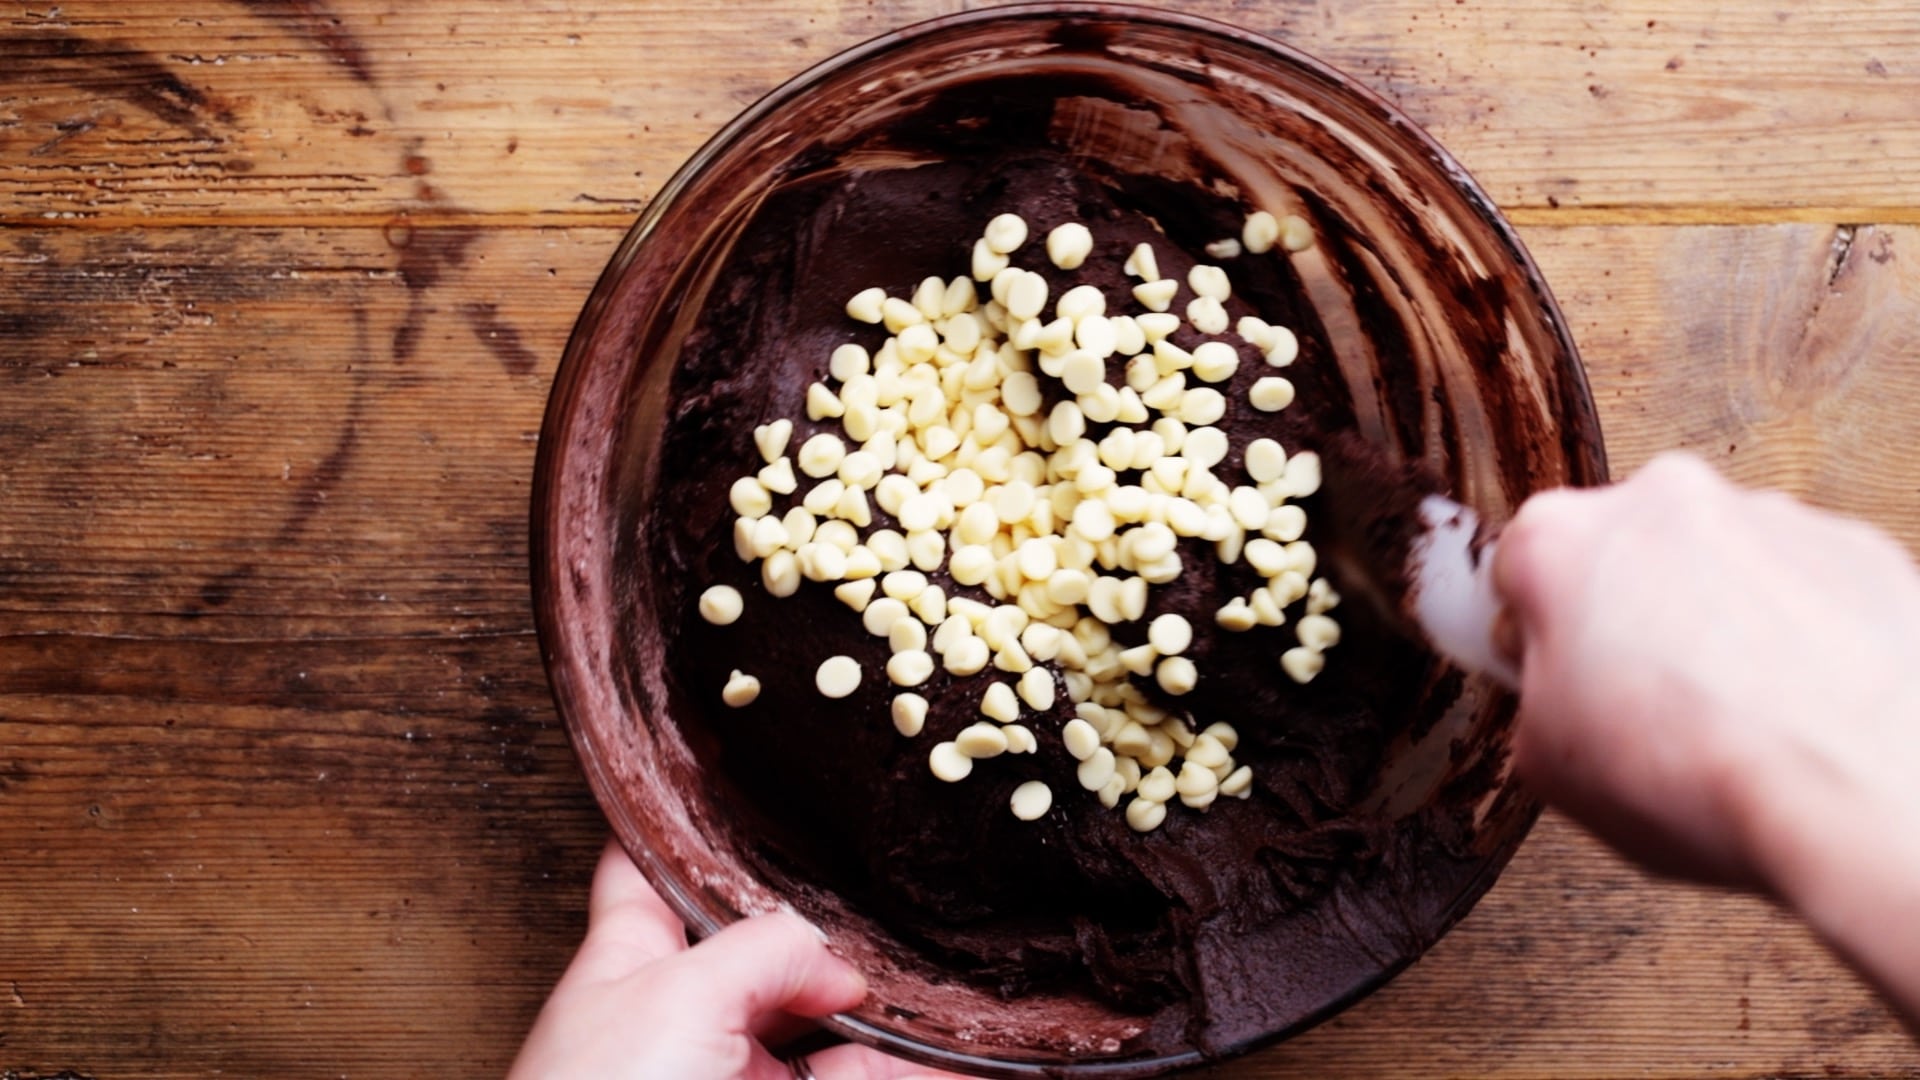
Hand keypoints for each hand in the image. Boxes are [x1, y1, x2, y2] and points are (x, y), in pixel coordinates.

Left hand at [511, 839, 963, 1079]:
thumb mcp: (678, 993)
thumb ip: (765, 949)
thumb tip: (834, 956)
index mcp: (631, 959)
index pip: (656, 868)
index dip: (695, 825)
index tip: (742, 776)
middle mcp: (682, 1016)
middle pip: (768, 950)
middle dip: (833, 932)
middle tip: (896, 903)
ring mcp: (730, 1074)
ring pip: (825, 1028)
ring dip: (887, 1010)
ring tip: (951, 986)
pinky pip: (854, 1078)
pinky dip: (905, 1068)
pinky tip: (954, 1060)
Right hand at [1495, 452, 1919, 1018]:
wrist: (1865, 796)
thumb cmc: (1701, 777)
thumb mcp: (1548, 767)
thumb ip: (1537, 696)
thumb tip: (1561, 692)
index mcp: (1561, 541)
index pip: (1516, 568)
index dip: (1531, 632)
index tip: (1547, 672)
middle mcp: (1664, 501)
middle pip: (1624, 554)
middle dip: (1629, 617)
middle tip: (1642, 707)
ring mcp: (1770, 517)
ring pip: (1721, 565)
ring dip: (1718, 622)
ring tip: (1737, 721)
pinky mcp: (1860, 547)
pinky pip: (1808, 587)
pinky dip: (1803, 634)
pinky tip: (1802, 708)